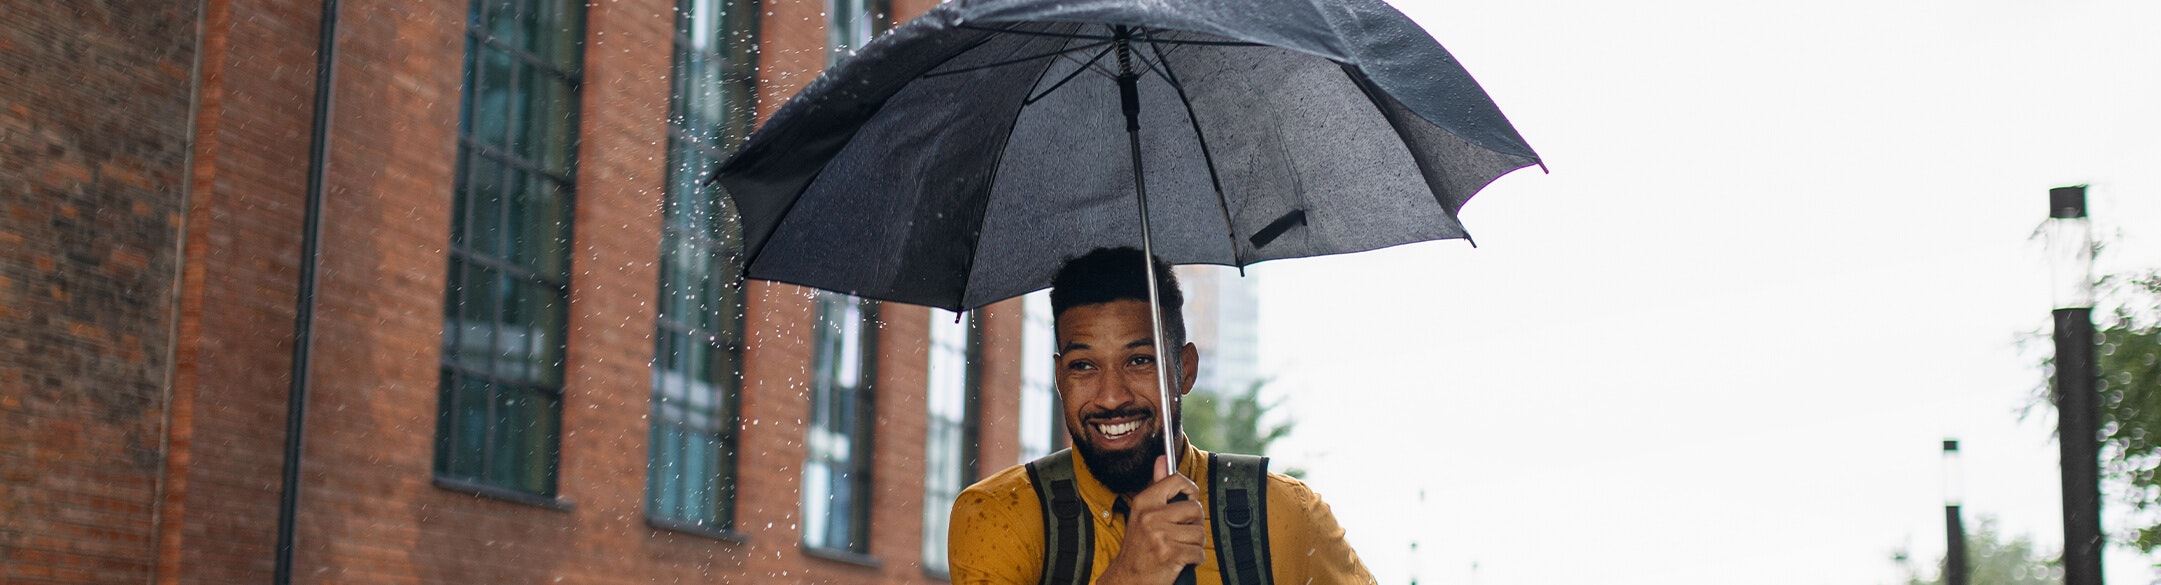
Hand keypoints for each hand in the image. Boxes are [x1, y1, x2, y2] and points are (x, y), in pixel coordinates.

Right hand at [1098, 456, 1205, 584]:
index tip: (1188, 499)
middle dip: (1194, 524)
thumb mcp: (1142, 512)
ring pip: (1199, 533)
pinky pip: (1198, 552)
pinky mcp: (1170, 554)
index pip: (1176, 481)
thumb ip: (1157, 485)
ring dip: (1194, 544)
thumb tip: (1163, 459)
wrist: (1129, 578)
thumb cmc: (1139, 546)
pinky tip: (1181, 559)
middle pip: (1195, 509)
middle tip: (1182, 532)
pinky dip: (1194, 559)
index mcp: (1145, 502)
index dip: (1189, 490)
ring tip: (1180, 547)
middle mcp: (1151, 516)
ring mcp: (1160, 535)